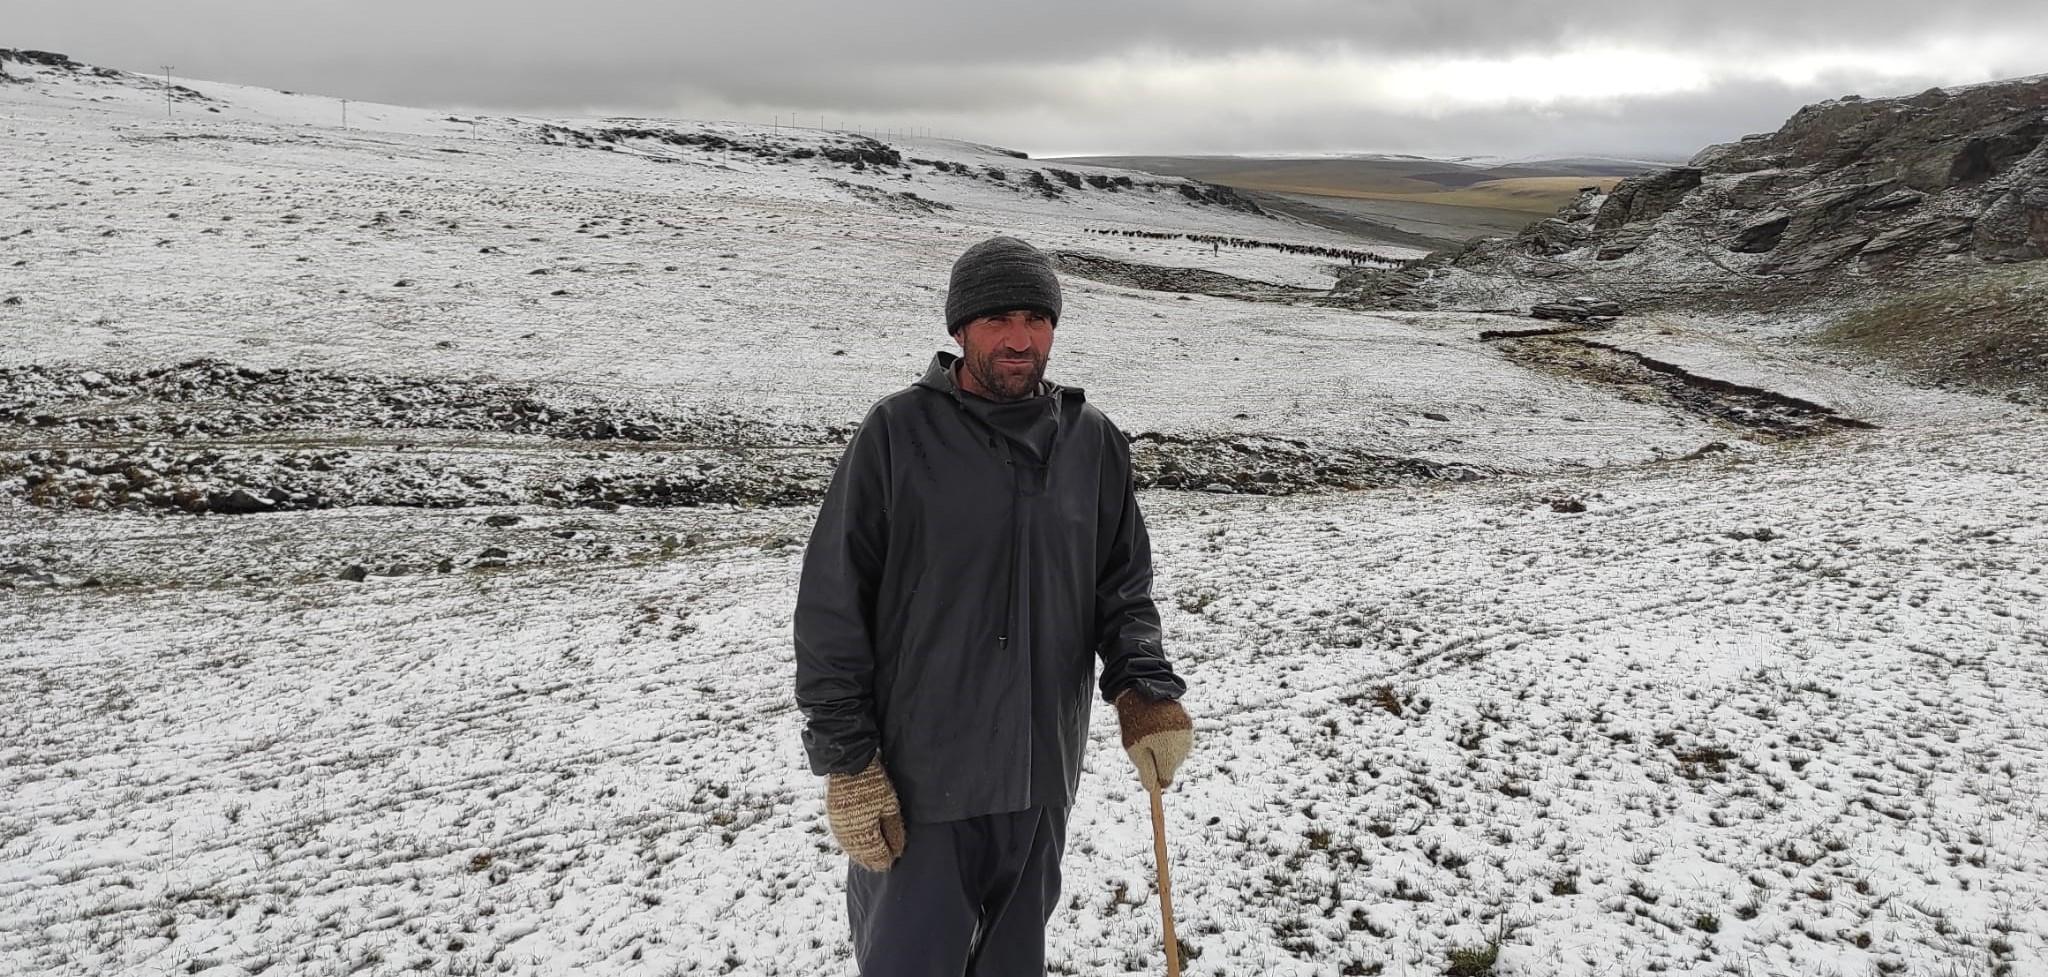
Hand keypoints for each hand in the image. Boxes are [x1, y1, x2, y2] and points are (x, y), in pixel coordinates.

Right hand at [825, 755, 906, 870]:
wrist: (847, 766)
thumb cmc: (873, 784)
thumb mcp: (890, 806)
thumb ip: (894, 830)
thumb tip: (898, 851)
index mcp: (864, 835)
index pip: (878, 857)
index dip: (889, 858)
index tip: (897, 855)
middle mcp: (849, 837)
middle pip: (864, 857)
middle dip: (877, 858)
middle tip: (888, 857)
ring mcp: (839, 829)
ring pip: (853, 850)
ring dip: (865, 853)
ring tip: (876, 853)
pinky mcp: (834, 820)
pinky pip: (845, 840)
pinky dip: (855, 845)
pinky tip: (861, 843)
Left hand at [1114, 689, 1193, 789]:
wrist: (1142, 691)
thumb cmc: (1135, 722)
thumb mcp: (1134, 750)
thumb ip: (1145, 771)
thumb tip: (1151, 789)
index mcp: (1168, 753)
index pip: (1166, 779)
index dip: (1156, 778)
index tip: (1148, 772)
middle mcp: (1182, 745)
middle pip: (1172, 766)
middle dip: (1160, 761)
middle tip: (1145, 745)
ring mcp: (1187, 733)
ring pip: (1177, 753)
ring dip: (1166, 749)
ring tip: (1151, 732)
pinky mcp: (1188, 723)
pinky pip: (1181, 740)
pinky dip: (1171, 737)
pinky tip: (1160, 726)